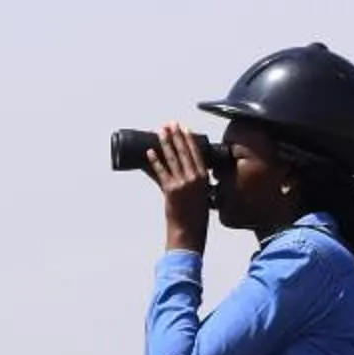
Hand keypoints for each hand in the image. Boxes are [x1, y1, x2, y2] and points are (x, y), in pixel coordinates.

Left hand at [143, 122, 212, 253]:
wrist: (189, 230)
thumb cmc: (195, 215)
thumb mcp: (199, 194)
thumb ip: (190, 181)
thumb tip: (178, 172)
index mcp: (204, 177)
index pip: (196, 153)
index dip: (189, 139)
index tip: (184, 128)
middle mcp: (194, 177)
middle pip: (183, 151)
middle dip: (176, 136)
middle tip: (170, 123)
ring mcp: (182, 183)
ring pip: (172, 158)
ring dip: (164, 143)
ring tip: (159, 132)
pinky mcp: (170, 190)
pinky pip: (160, 172)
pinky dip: (154, 161)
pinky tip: (149, 152)